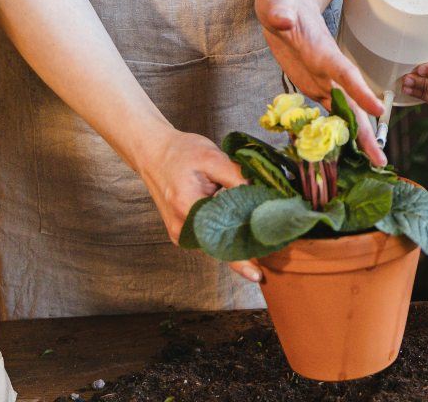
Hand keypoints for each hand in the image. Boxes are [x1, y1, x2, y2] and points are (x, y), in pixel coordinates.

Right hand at [136, 128, 261, 281]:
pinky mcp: (183, 230)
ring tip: (261, 231)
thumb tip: (262, 194)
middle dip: (246, 246)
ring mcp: (180, 232)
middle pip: (220, 245)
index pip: (219, 240)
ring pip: (215, 242)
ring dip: (237, 238)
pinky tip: (243, 223)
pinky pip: (209, 237)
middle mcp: (182, 227)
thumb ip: (237, 176)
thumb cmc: (180, 152)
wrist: (153, 153)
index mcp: (188, 208)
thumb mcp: (212, 157)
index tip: (257, 275)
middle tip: (274, 243)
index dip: (240, 259)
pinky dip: (226, 232)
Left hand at [255, 0, 386, 165]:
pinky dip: (337, 132)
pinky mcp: (314, 88)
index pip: (345, 73)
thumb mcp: (275, 4)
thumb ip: (279, 12)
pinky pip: (328, 113)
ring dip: (359, 138)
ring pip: (346, 113)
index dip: (360, 91)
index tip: (377, 111)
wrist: (288, 7)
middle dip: (367, 131)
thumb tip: (283, 20)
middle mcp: (329, 71)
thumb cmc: (282, 4)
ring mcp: (324, 81)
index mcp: (324, 52)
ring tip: (374, 162)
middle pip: (353, 103)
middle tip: (381, 158)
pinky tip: (346, 152)